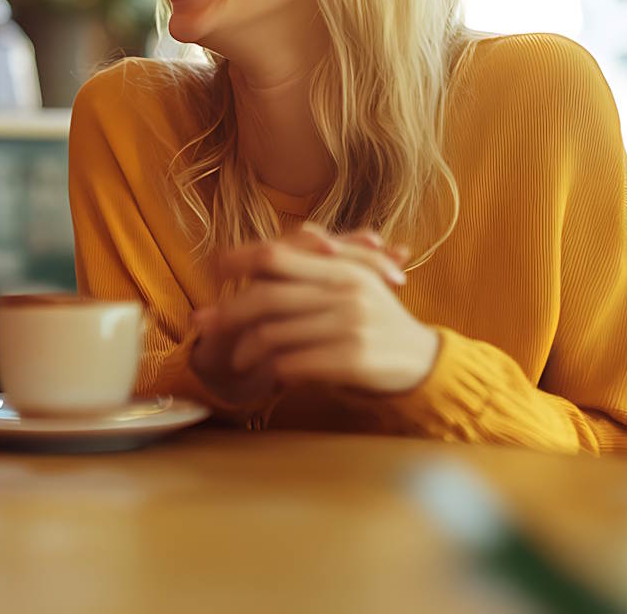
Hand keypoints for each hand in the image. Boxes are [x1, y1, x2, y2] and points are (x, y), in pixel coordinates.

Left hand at [190, 224, 439, 402]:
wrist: (422, 360)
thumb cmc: (375, 319)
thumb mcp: (353, 282)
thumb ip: (315, 267)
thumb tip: (266, 252)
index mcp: (340, 266)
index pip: (275, 255)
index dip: (238, 260)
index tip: (212, 269)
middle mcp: (344, 290)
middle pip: (266, 296)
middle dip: (228, 312)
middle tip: (204, 325)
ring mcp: (349, 324)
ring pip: (273, 334)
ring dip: (247, 350)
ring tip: (237, 360)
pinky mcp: (353, 359)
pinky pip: (293, 363)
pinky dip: (275, 371)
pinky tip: (273, 375)